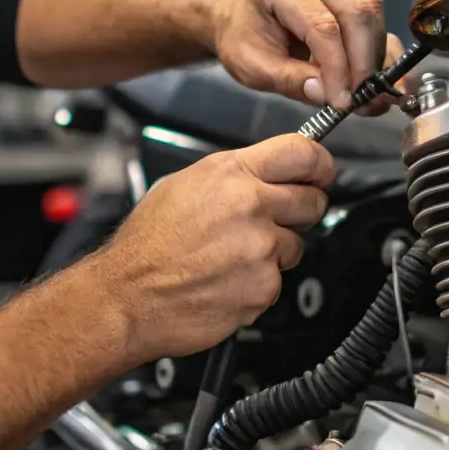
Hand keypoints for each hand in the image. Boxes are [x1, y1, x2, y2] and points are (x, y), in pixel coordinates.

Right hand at [96, 135, 335, 361]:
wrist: (127, 297)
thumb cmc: (147, 246)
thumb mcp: (182, 185)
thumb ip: (233, 175)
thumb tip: (268, 173)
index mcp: (230, 173)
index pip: (303, 152)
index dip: (320, 164)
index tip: (321, 173)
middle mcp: (249, 205)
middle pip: (312, 200)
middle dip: (300, 212)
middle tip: (273, 222)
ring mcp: (260, 248)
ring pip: (296, 245)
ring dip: (274, 253)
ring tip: (233, 258)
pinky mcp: (263, 287)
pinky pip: (278, 282)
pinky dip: (258, 285)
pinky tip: (227, 281)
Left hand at [214, 0, 402, 113]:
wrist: (238, 15)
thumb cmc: (242, 36)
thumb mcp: (252, 67)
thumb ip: (290, 81)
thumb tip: (328, 94)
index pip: (321, 24)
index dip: (338, 67)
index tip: (343, 101)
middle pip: (356, 10)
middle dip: (364, 61)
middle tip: (362, 99)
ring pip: (371, 11)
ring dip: (374, 56)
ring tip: (364, 92)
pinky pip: (374, 15)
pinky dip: (377, 48)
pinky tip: (370, 76)